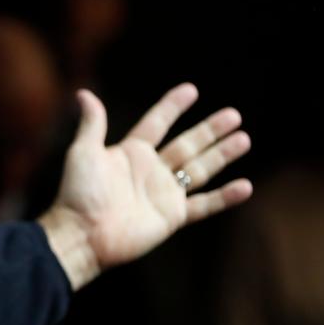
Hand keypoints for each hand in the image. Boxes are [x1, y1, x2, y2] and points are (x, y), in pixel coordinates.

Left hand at [37, 83, 252, 288]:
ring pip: (200, 169)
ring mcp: (164, 193)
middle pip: (187, 144)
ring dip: (222, 155)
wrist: (83, 234)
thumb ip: (92, 123)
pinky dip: (225, 197)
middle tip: (233, 115)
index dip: (173, 107)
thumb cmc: (78, 193)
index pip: (157, 123)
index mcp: (131, 152)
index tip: (191, 90)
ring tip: (244, 139)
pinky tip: (245, 186)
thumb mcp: (84, 152)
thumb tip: (84, 93)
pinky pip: (204, 204)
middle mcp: (151, 171)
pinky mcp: (172, 216)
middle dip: (210, 130)